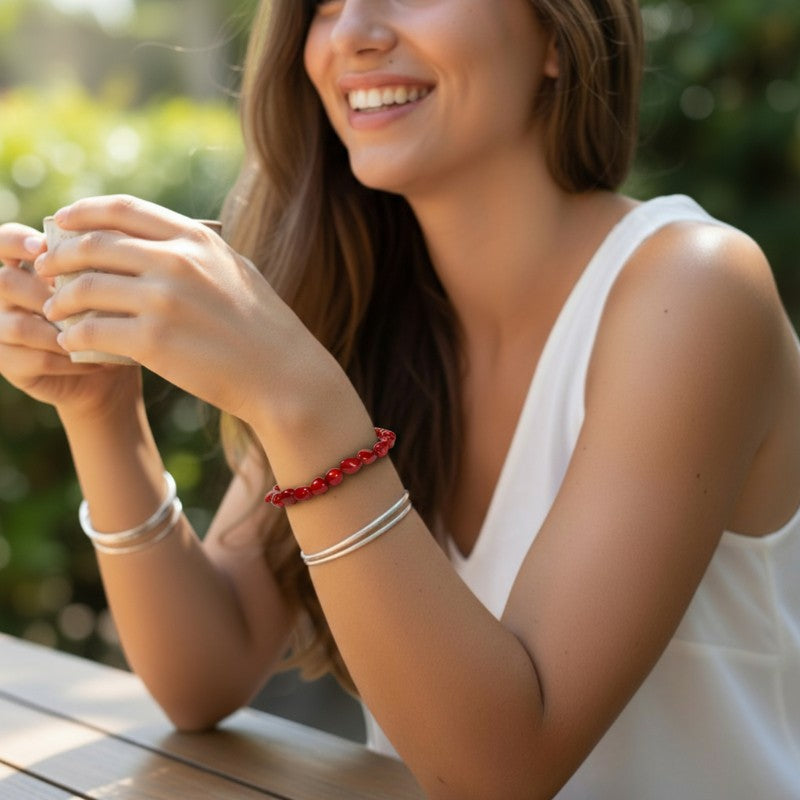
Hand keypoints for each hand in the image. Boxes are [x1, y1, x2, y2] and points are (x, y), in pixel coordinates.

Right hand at [0, 222, 138, 413]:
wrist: (110, 368)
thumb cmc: (112, 319)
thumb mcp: (109, 290)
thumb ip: (99, 269)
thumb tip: (108, 250)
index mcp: (27, 269)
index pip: (6, 242)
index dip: (17, 241)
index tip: (43, 248)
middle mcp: (7, 296)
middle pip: (5, 282)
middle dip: (47, 294)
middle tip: (84, 304)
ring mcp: (3, 330)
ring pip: (19, 326)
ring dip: (63, 332)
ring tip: (97, 336)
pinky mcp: (11, 364)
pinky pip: (35, 359)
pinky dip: (70, 360)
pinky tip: (97, 361)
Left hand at [35, 195, 327, 426]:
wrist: (284, 374)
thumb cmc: (263, 326)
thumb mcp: (235, 270)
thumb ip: (195, 251)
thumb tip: (153, 241)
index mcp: (195, 239)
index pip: (121, 210)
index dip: (82, 212)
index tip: (62, 222)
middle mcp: (176, 262)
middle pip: (93, 245)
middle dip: (59, 255)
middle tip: (46, 270)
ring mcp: (163, 301)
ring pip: (85, 287)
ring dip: (60, 298)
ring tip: (54, 310)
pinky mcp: (154, 342)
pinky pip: (92, 330)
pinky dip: (72, 334)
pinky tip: (71, 341)